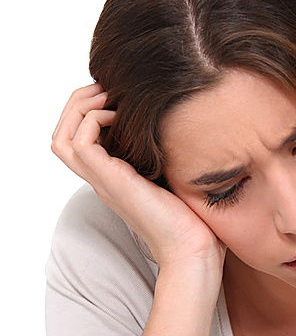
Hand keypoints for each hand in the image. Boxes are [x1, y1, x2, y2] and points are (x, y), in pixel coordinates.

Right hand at [51, 81, 226, 272]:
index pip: (77, 139)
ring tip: (107, 96)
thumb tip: (180, 122)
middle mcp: (102, 178)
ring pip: (61, 138)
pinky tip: (121, 116)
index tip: (114, 94)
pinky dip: (94, 120)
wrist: (194, 248)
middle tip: (104, 88)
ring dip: (79, 108)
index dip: (87, 111)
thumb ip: (166, 152)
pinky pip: (80, 142)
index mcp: (113, 176)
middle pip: (61, 135)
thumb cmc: (194, 218)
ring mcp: (103, 180)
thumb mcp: (176, 174)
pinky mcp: (111, 181)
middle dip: (78, 103)